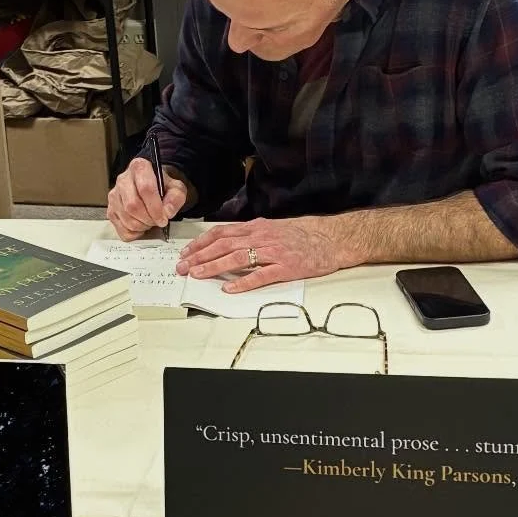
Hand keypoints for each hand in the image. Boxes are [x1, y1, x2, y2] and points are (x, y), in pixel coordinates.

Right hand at [107, 157, 187, 239]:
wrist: (153, 188)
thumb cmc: (163, 187)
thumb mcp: (176, 188)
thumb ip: (176, 198)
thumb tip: (167, 212)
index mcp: (140, 168)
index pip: (145, 188)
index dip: (155, 208)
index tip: (163, 218)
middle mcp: (123, 180)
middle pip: (132, 205)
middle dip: (148, 219)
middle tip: (158, 221)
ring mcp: (114, 196)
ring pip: (126, 218)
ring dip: (142, 226)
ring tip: (150, 222)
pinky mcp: (111, 210)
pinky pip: (121, 229)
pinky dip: (134, 233)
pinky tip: (141, 226)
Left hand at [176, 216, 348, 292]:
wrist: (334, 238)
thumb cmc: (306, 234)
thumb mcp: (274, 228)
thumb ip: (252, 235)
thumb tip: (229, 243)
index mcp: (257, 228)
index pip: (222, 233)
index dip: (201, 244)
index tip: (186, 253)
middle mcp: (262, 237)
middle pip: (223, 246)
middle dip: (199, 257)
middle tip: (183, 268)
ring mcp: (273, 252)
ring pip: (237, 258)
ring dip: (214, 267)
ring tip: (198, 275)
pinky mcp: (286, 267)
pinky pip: (261, 275)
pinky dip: (244, 282)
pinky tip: (230, 288)